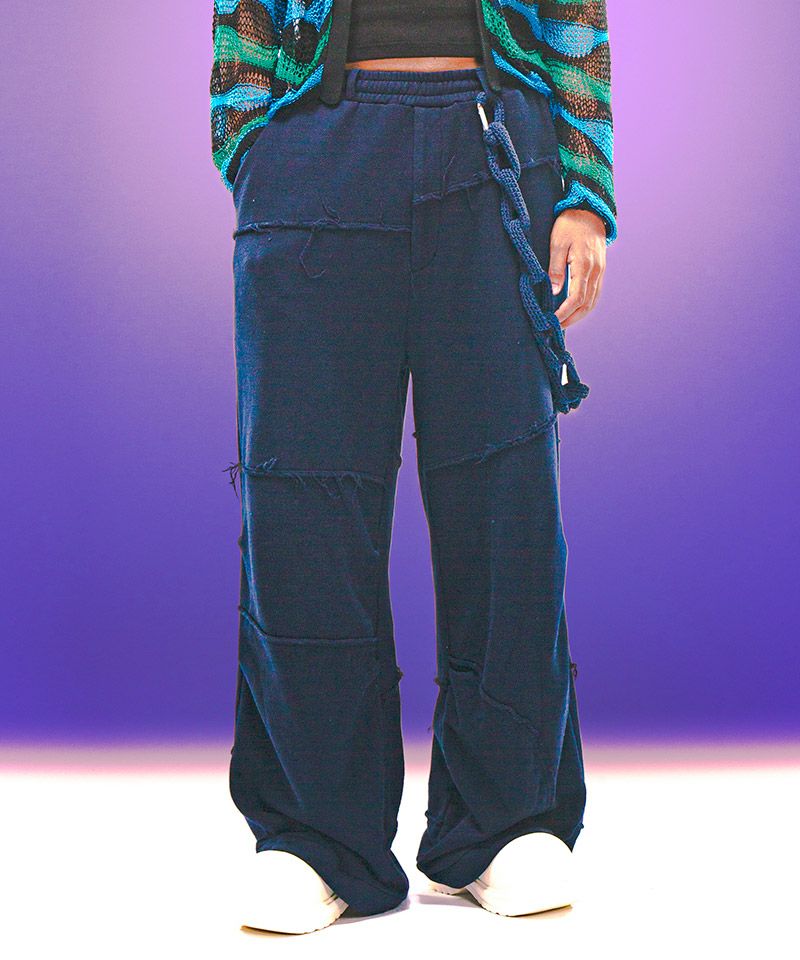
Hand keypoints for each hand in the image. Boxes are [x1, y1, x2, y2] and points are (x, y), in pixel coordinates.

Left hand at [548, 209, 606, 329]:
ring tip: (564, 322)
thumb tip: (555, 292)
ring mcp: (600, 271)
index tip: (553, 321)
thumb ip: (555, 268)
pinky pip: (595, 293)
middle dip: (572, 318)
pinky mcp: (600, 270)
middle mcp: (596, 271)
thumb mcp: (557, 243)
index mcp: (584, 265)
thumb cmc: (570, 224)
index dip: (565, 312)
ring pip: (593, 301)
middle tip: (557, 327)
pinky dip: (586, 305)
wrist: (590, 211)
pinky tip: (575, 310)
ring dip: (579, 314)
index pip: (577, 298)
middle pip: (587, 304)